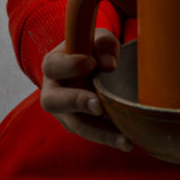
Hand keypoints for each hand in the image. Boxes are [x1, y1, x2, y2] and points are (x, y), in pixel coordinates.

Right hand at [40, 28, 131, 150]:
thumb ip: (103, 44)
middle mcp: (53, 91)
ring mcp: (64, 112)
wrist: (91, 65)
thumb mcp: (98, 39)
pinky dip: (108, 137)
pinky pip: (91, 134)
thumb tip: (109, 65)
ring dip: (99, 132)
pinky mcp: (79, 125)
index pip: (53, 65)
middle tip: (98, 106)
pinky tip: (127, 141)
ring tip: (123, 139)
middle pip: (52, 101)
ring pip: (75, 125)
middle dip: (76, 103)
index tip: (91, 63)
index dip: (69, 65)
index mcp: (53, 65)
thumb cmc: (93, 49)